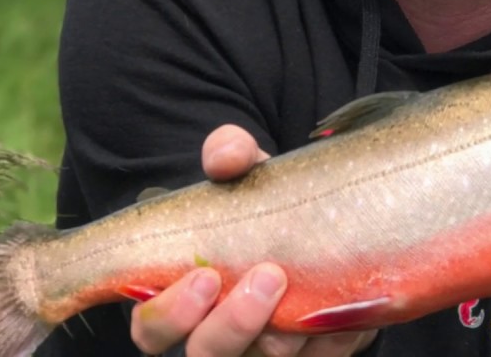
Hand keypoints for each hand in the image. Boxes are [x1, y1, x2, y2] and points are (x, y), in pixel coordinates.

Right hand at [129, 125, 377, 355]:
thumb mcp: (249, 173)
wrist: (329, 223)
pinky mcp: (312, 355)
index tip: (203, 277)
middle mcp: (219, 334)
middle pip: (204, 356)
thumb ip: (229, 154)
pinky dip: (330, 336)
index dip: (167, 314)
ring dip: (280, 331)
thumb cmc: (268, 204)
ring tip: (299, 283)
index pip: (152, 329)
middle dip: (230, 325)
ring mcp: (264, 351)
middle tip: (266, 276)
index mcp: (185, 300)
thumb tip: (224, 158)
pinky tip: (338, 303)